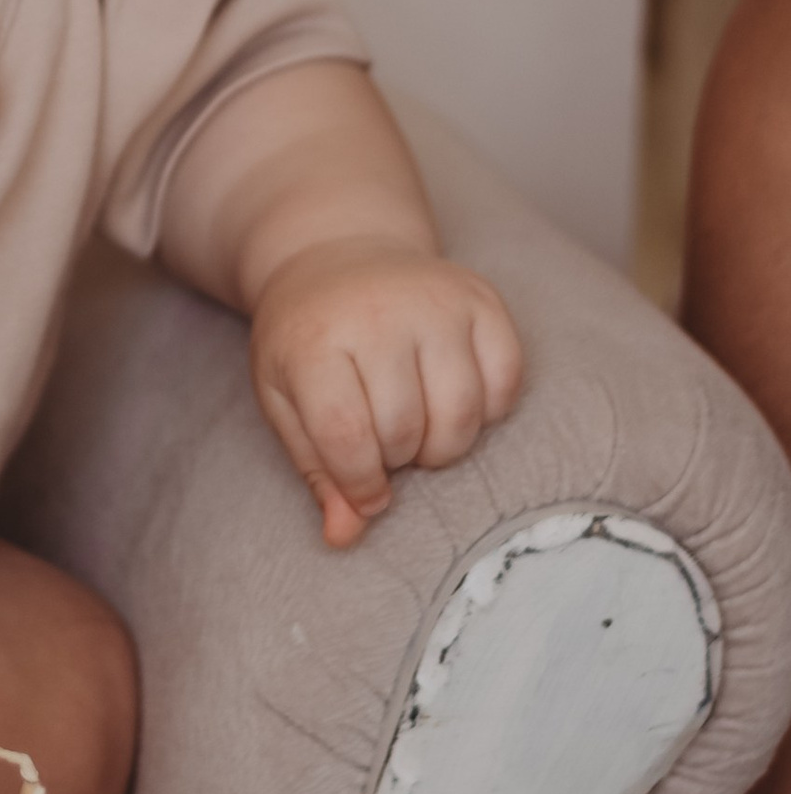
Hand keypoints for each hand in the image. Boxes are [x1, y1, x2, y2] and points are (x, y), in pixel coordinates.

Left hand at [247, 235, 521, 547]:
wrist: (338, 255)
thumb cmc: (308, 340)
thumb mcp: (286, 400)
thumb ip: (316, 470)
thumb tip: (344, 537)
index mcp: (315, 340)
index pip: (348, 437)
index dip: (360, 483)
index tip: (364, 492)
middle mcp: (379, 314)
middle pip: (407, 431)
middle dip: (397, 458)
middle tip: (383, 440)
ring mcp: (437, 302)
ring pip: (462, 416)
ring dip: (441, 443)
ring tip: (415, 424)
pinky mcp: (483, 300)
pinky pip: (506, 385)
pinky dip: (485, 411)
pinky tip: (450, 396)